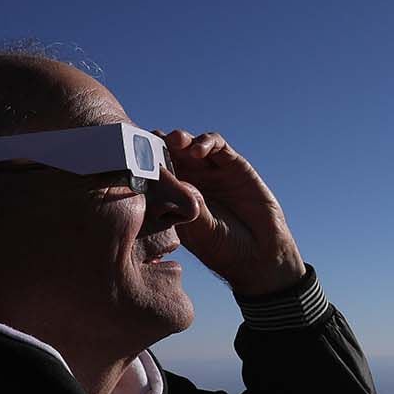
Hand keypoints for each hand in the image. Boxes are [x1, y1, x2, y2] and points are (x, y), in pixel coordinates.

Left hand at [158, 130, 304, 296]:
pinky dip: (205, 142)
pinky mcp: (233, 165)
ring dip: (179, 139)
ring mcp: (211, 172)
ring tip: (174, 140)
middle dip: (158, 144)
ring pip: (189, 145)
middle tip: (150, 140)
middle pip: (168, 154)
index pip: (154, 174)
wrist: (261, 255)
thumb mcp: (200, 233)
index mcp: (174, 199)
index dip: (144, 163)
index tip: (133, 157)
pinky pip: (217, 146)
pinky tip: (198, 151)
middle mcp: (191, 182)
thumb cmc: (225, 250)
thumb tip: (176, 181)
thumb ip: (190, 208)